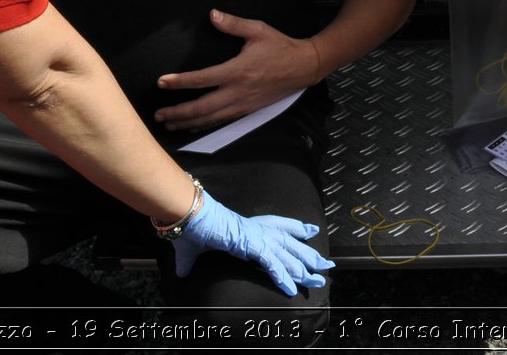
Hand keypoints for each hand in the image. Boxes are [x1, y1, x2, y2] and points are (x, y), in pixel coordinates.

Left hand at [154, 10, 314, 130]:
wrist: (303, 67)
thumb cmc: (280, 47)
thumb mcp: (258, 30)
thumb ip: (233, 24)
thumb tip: (212, 14)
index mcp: (237, 71)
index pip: (202, 78)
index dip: (179, 82)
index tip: (161, 82)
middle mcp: (237, 92)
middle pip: (201, 107)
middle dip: (178, 112)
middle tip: (158, 114)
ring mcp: (242, 104)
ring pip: (210, 119)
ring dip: (188, 122)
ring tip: (169, 123)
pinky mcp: (247, 110)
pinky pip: (222, 121)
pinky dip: (205, 125)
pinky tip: (193, 127)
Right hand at [173, 190, 333, 296]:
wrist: (189, 216)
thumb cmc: (192, 227)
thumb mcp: (194, 249)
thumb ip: (190, 262)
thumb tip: (181, 272)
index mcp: (247, 227)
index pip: (278, 227)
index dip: (296, 229)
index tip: (311, 231)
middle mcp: (257, 230)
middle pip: (290, 244)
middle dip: (308, 255)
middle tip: (326, 265)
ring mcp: (256, 237)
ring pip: (287, 255)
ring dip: (303, 269)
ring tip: (318, 280)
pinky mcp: (252, 245)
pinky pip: (272, 264)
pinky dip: (283, 277)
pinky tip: (292, 289)